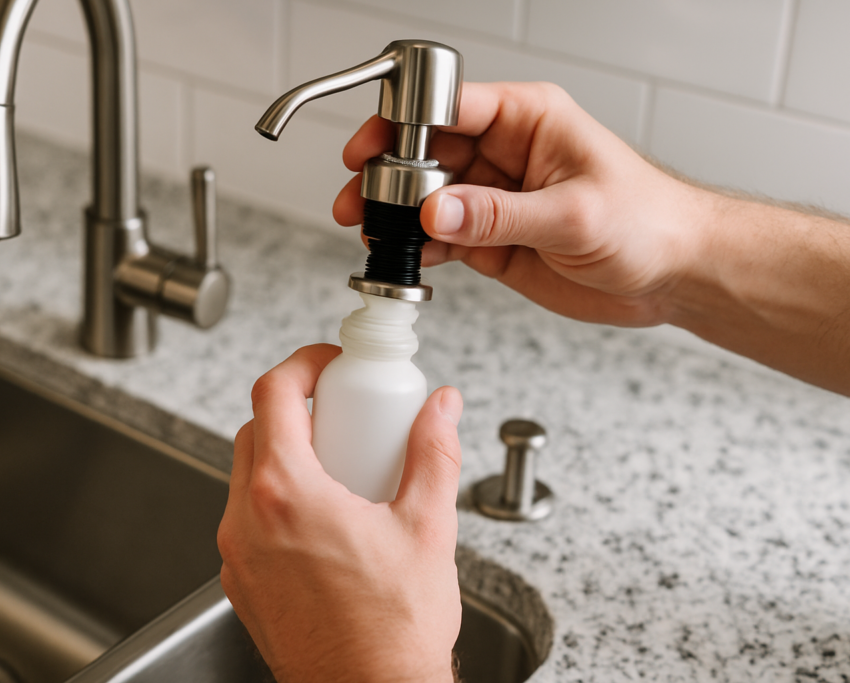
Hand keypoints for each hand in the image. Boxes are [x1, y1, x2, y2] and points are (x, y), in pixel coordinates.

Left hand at [217, 344, 463, 682]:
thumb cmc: (394, 632)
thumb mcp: (428, 527)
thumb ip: (434, 453)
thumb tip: (441, 408)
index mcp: (287, 495)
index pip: (272, 394)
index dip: (302, 365)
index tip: (329, 366)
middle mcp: (247, 521)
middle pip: (255, 430)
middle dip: (297, 410)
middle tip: (342, 416)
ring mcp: (237, 555)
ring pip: (247, 476)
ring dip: (286, 457)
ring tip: (340, 472)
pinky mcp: (240, 583)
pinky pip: (248, 519)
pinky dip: (278, 502)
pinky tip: (325, 522)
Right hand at [334, 81, 711, 327]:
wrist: (675, 276)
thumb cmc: (651, 223)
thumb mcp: (574, 215)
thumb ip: (498, 215)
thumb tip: (434, 212)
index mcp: (528, 120)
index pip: (449, 107)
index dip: (402, 124)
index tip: (370, 149)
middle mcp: (506, 153)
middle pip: (426, 153)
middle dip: (388, 176)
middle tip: (359, 202)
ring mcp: (496, 198)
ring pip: (427, 198)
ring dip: (395, 217)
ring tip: (370, 234)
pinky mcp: (494, 238)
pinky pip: (443, 239)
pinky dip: (420, 250)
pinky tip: (406, 260)